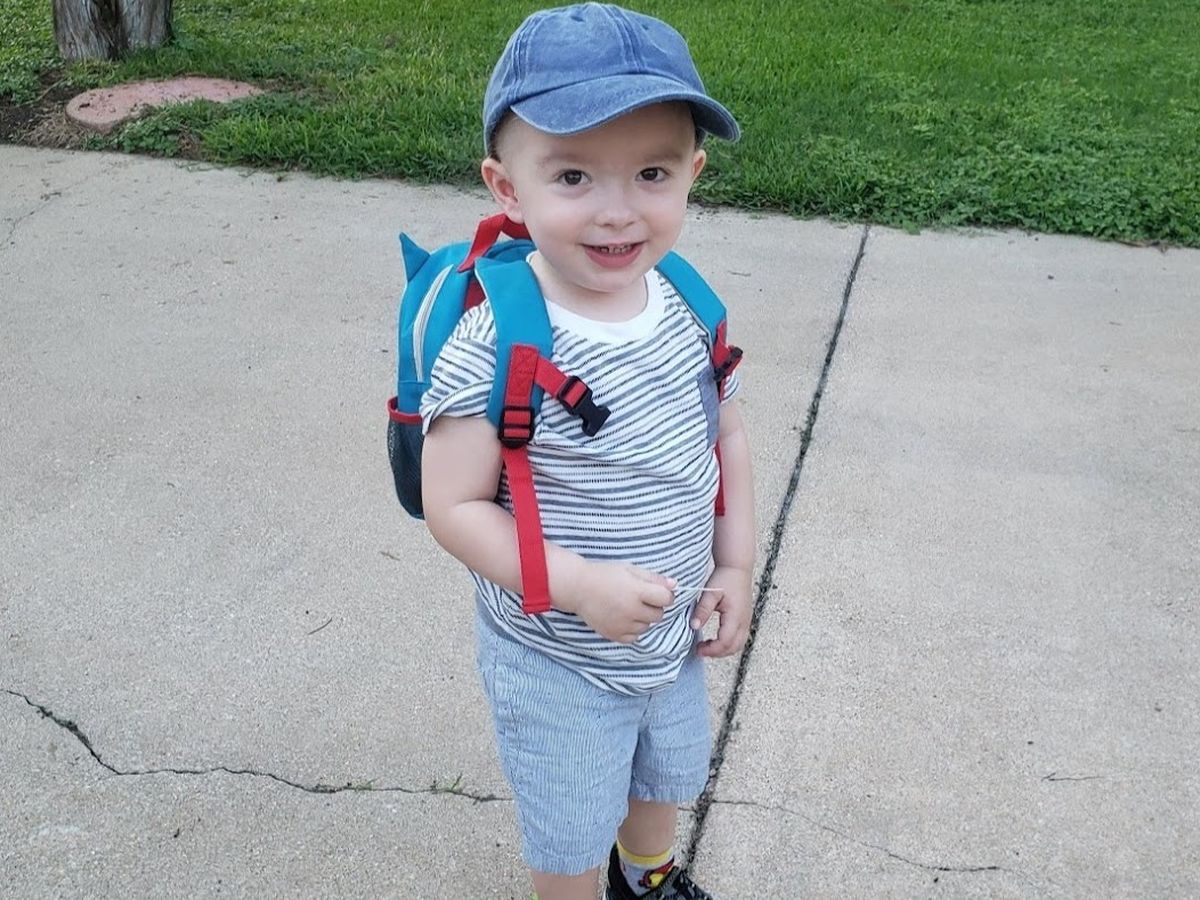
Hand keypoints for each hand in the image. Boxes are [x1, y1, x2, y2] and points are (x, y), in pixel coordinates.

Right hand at [558, 561, 674, 643]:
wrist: (577, 587)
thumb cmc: (604, 574)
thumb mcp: (630, 569)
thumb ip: (653, 578)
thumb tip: (675, 585)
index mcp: (637, 591)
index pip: (666, 599)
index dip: (665, 595)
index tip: (657, 591)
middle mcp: (631, 610)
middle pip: (658, 615)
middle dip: (654, 606)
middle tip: (641, 598)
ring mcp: (622, 625)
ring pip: (647, 627)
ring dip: (643, 618)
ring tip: (629, 607)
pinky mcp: (614, 635)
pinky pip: (634, 637)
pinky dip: (632, 629)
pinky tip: (624, 618)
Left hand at [691, 565, 752, 657]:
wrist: (737, 567)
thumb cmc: (725, 577)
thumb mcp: (710, 593)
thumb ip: (702, 610)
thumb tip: (694, 626)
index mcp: (735, 616)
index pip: (725, 642)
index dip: (711, 649)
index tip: (698, 649)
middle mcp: (744, 621)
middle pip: (733, 647)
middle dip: (717, 653)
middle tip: (701, 650)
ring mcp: (747, 621)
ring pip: (739, 644)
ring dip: (724, 649)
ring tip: (708, 646)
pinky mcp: (746, 618)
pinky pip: (740, 638)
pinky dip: (729, 643)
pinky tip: (716, 638)